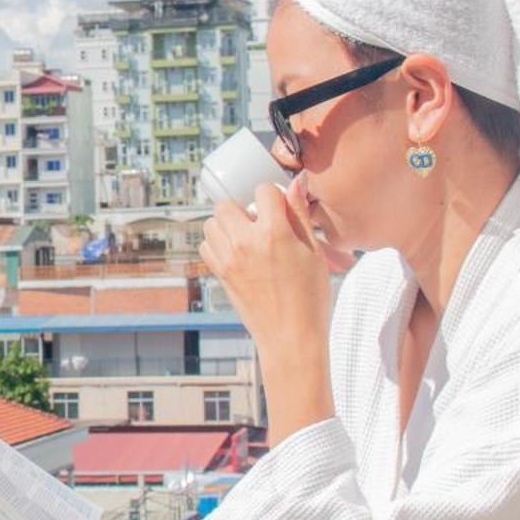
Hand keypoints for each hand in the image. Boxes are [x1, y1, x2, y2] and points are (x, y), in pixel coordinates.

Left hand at [199, 176, 335, 359]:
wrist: (291, 337)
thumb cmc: (309, 298)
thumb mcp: (313, 252)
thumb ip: (299, 215)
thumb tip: (295, 182)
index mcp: (273, 233)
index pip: (263, 190)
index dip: (273, 196)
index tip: (280, 208)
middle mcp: (245, 243)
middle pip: (226, 204)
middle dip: (243, 208)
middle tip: (260, 223)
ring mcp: (228, 259)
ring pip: (211, 223)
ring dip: (226, 224)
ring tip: (246, 237)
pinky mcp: (220, 275)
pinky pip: (206, 246)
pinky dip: (217, 244)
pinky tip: (236, 252)